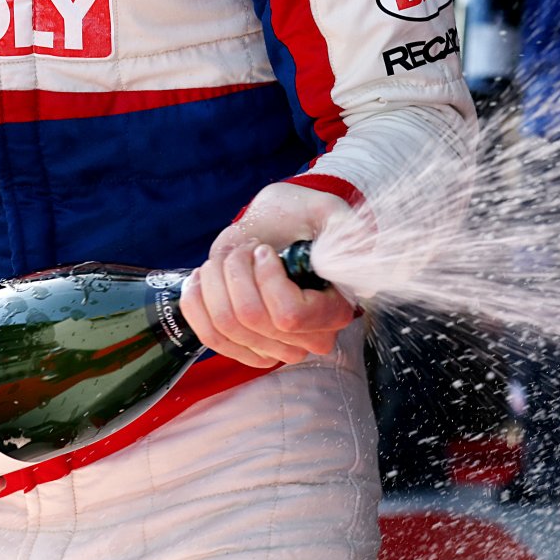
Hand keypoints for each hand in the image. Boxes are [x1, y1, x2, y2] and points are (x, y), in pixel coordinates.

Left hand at [179, 184, 355, 368]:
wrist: (274, 226)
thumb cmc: (300, 217)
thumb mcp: (326, 212)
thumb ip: (347, 230)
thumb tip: (363, 250)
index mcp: (333, 310)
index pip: (289, 314)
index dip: (266, 278)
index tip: (264, 251)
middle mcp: (306, 338)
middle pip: (250, 318)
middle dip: (237, 270)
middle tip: (248, 249)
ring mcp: (273, 346)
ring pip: (225, 325)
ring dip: (216, 281)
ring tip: (230, 259)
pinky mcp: (243, 345)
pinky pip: (209, 337)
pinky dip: (196, 302)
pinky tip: (201, 278)